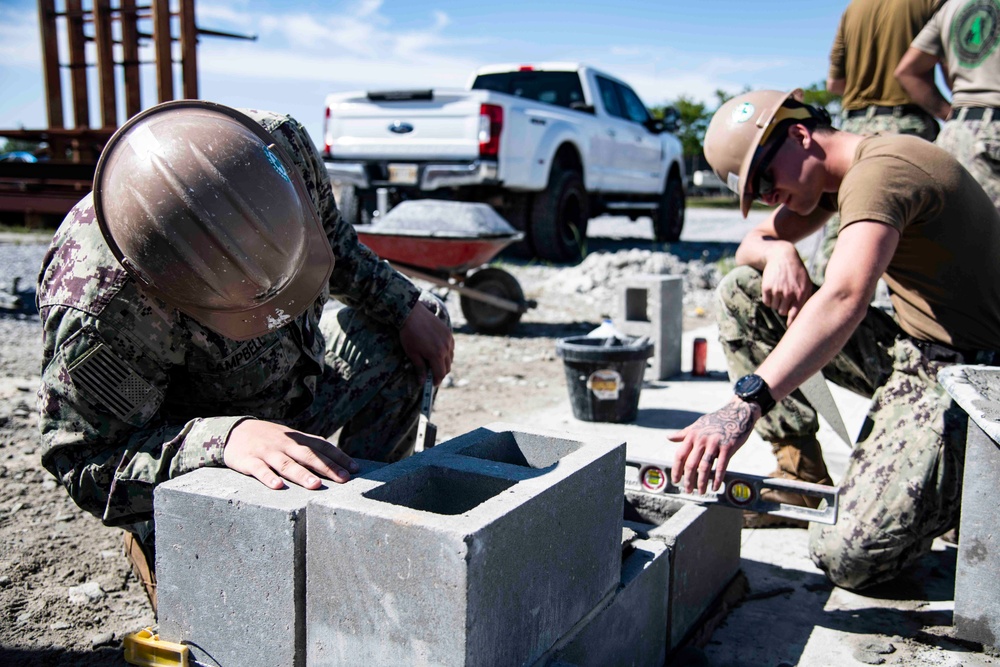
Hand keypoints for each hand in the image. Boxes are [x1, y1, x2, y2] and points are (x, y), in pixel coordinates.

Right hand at [223, 420, 359, 489]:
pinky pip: (259, 470)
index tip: (355, 469)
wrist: (234, 431)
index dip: (338, 457)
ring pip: (285, 464)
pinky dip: (268, 477)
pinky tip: (277, 486)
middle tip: (343, 479)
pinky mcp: (248, 460)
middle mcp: (284, 444)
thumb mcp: (290, 438)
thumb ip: (310, 447)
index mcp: (296, 439)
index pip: (322, 446)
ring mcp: (266, 452)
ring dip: (301, 474)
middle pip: (308, 455)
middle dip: (326, 467)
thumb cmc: (269, 438)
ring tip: (315, 485)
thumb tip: (337, 458)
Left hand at [400, 301, 453, 384]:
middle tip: (432, 374)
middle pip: (447, 367)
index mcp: (436, 355)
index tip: (432, 384)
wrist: (412, 314)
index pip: (440, 374)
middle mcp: (446, 348)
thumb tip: (422, 382)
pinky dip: (446, 352)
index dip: (437, 381)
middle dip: (441, 373)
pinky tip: (438, 351)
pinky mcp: (448, 332)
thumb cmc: (409, 335)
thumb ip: (420, 369)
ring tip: (434, 362)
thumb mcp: (412, 354)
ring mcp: (448, 340)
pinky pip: (451, 347)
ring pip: (450, 358)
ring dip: (444, 363)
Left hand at [668, 397, 759, 493]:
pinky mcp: (728, 447)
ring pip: (704, 467)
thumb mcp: (698, 425)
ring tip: (701, 492)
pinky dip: (717, 479)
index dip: (676, 469)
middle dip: (688, 480)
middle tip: (688, 490)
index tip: (675, 480)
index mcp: (692, 435)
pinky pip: (721, 466)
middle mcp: (701, 440)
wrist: (737, 412)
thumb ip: (684, 434)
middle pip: (691, 464)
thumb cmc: (716, 421)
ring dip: (701, 482)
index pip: (680, 455)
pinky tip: (715, 487)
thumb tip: (668, 437)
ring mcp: (714, 443)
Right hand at [761, 245, 812, 324]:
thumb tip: (806, 317)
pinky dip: (769, 299)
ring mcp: (777, 291)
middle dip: (783, 308)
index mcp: (801, 294)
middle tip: (785, 299)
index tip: (790, 329)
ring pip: (774, 307)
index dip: (792, 323)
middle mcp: (789, 293)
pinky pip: (766, 302)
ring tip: (780, 291)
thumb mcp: (806, 283)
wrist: (782, 256)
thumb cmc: (797, 272)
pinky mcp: (766, 288)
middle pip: (783, 312)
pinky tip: (772, 290)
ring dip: (776, 303)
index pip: (795, 315)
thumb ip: (806, 299)